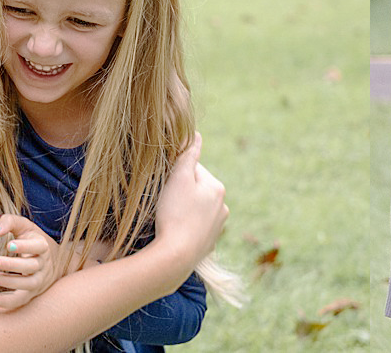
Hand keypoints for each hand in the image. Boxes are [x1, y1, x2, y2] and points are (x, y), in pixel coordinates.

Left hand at [0, 215, 59, 310]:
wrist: (54, 263)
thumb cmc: (33, 241)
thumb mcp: (25, 227)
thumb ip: (9, 222)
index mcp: (43, 246)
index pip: (37, 246)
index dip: (24, 247)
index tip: (9, 245)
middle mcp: (43, 265)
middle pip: (30, 266)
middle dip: (10, 265)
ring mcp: (38, 282)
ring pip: (25, 285)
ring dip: (7, 282)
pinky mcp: (30, 295)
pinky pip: (17, 301)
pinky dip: (2, 301)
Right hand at [153, 136, 227, 271]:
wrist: (175, 257)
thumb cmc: (175, 213)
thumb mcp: (179, 177)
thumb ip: (188, 153)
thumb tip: (196, 134)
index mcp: (218, 188)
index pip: (194, 169)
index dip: (176, 175)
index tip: (167, 188)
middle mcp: (223, 207)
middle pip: (196, 189)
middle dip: (181, 193)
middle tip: (167, 204)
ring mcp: (217, 228)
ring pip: (196, 209)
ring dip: (184, 209)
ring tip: (170, 219)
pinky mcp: (208, 245)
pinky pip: (194, 228)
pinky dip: (185, 227)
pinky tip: (176, 232)